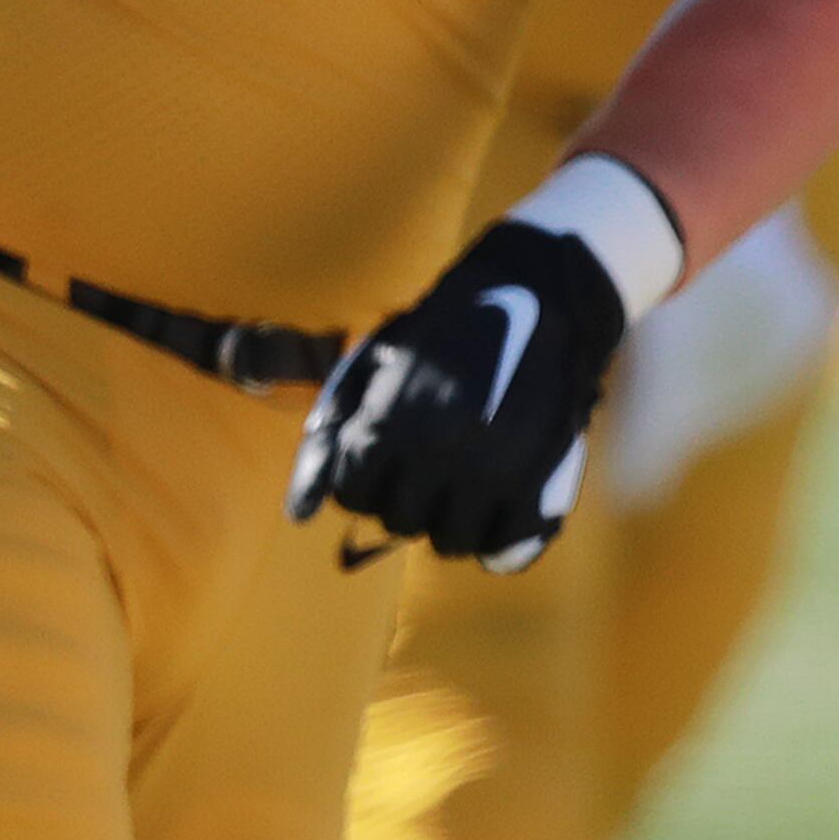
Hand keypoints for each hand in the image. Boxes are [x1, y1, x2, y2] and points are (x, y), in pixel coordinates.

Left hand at [286, 219, 628, 570]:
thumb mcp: (372, 367)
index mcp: (387, 423)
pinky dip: (500, 540)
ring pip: (451, 542)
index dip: (367, 478)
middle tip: (431, 466)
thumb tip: (298, 516)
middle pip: (400, 522)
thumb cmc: (443, 331)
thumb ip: (329, 437)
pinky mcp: (540, 478)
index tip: (390, 457)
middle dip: (408, 499)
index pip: (353, 495)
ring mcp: (491, 470)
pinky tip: (499, 513)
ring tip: (465, 486)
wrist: (539, 292)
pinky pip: (507, 547)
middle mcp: (435, 453)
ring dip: (451, 521)